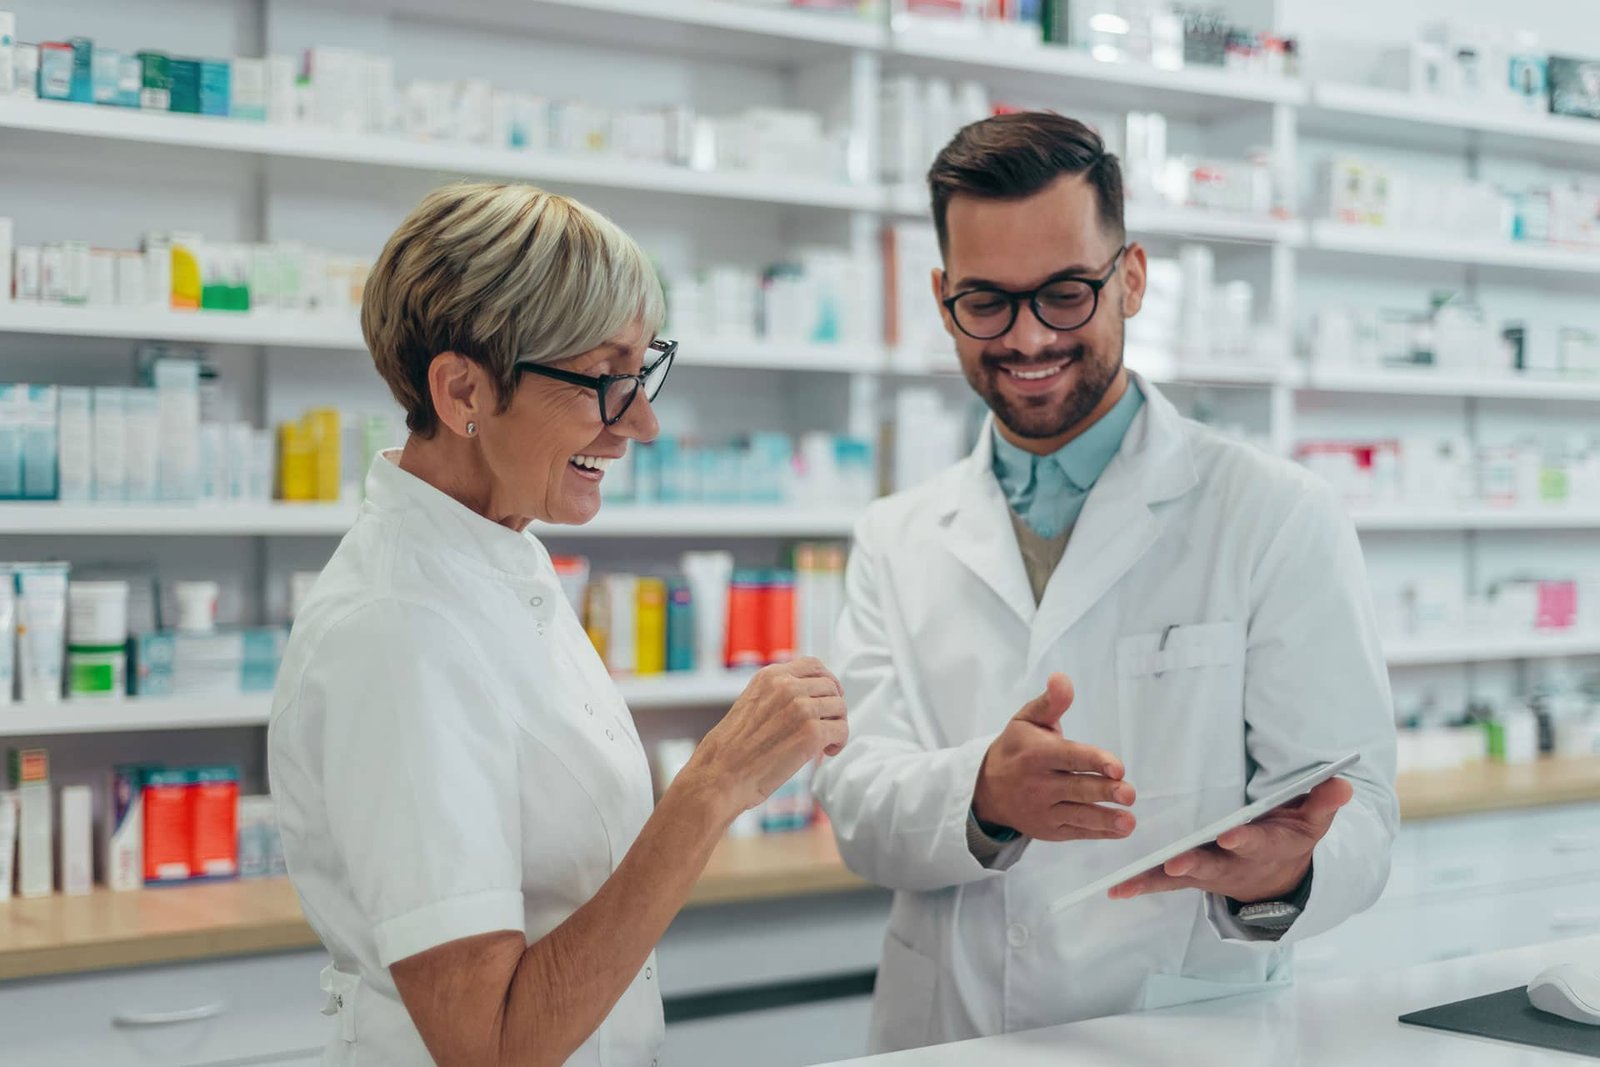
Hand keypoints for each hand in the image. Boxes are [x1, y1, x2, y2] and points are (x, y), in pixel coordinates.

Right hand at [675, 657, 847, 820]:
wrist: (721, 774)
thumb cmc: (733, 750)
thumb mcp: (751, 704)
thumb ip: (777, 695)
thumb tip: (807, 697)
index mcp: (770, 676)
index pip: (814, 665)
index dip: (827, 681)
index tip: (828, 697)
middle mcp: (787, 686)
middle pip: (831, 686)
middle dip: (832, 707)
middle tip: (826, 726)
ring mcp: (801, 708)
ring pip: (840, 707)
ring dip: (837, 725)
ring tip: (825, 742)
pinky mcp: (812, 732)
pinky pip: (841, 731)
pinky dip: (838, 743)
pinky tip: (825, 752)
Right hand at [971, 673, 1136, 843]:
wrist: (986, 790)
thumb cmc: (1016, 748)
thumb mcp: (1026, 719)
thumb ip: (1050, 702)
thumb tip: (1062, 678)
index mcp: (1036, 754)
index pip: (1069, 757)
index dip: (1094, 761)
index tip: (1117, 767)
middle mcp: (1039, 784)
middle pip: (1077, 788)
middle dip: (1104, 791)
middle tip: (1129, 793)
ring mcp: (1044, 810)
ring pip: (1078, 814)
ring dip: (1105, 818)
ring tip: (1128, 820)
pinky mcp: (1050, 829)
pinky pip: (1077, 831)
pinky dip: (1099, 831)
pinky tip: (1121, 829)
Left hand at [1108, 778, 1353, 903]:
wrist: (1278, 877)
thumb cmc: (1291, 837)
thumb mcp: (1313, 820)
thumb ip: (1322, 801)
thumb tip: (1341, 782)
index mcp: (1268, 847)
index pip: (1256, 842)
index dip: (1244, 841)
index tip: (1230, 836)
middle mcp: (1236, 865)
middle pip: (1214, 865)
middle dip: (1195, 864)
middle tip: (1175, 864)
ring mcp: (1211, 874)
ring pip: (1182, 877)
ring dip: (1157, 879)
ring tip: (1128, 881)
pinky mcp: (1191, 877)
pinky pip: (1164, 882)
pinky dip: (1141, 885)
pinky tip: (1115, 889)